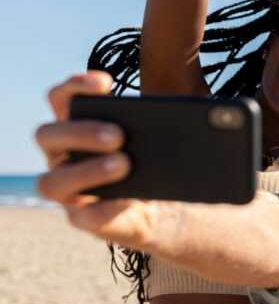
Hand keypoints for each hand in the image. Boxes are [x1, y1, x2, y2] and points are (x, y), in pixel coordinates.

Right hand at [34, 72, 160, 247]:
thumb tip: (205, 112)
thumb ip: (164, 120)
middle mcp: (61, 156)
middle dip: (81, 131)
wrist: (164, 205)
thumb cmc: (154, 160)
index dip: (75, 87)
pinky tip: (127, 201)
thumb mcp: (159, 136)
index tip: (105, 84)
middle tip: (119, 135)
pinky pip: (84, 217)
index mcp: (76, 127)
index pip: (60, 99)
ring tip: (123, 165)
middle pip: (47, 135)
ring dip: (87, 171)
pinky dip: (104, 208)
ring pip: (50, 182)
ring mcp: (67, 190)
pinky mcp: (84, 219)